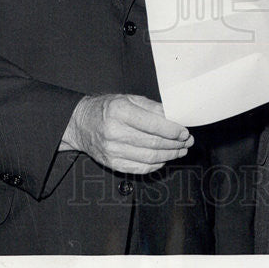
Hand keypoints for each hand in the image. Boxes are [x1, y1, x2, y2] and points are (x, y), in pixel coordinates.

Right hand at [60, 93, 192, 173]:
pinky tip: (164, 159)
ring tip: (180, 150)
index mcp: (120, 112)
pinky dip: (156, 165)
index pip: (153, 125)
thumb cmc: (107, 108)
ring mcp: (112, 151)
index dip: (173, 130)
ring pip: (149, 158)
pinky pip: (140, 168)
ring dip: (169, 156)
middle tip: (187, 141)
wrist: (81, 124)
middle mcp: (114, 132)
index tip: (184, 131)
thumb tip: (174, 117)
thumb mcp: (129, 99)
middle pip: (153, 143)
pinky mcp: (112, 163)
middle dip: (175, 144)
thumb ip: (152, 107)